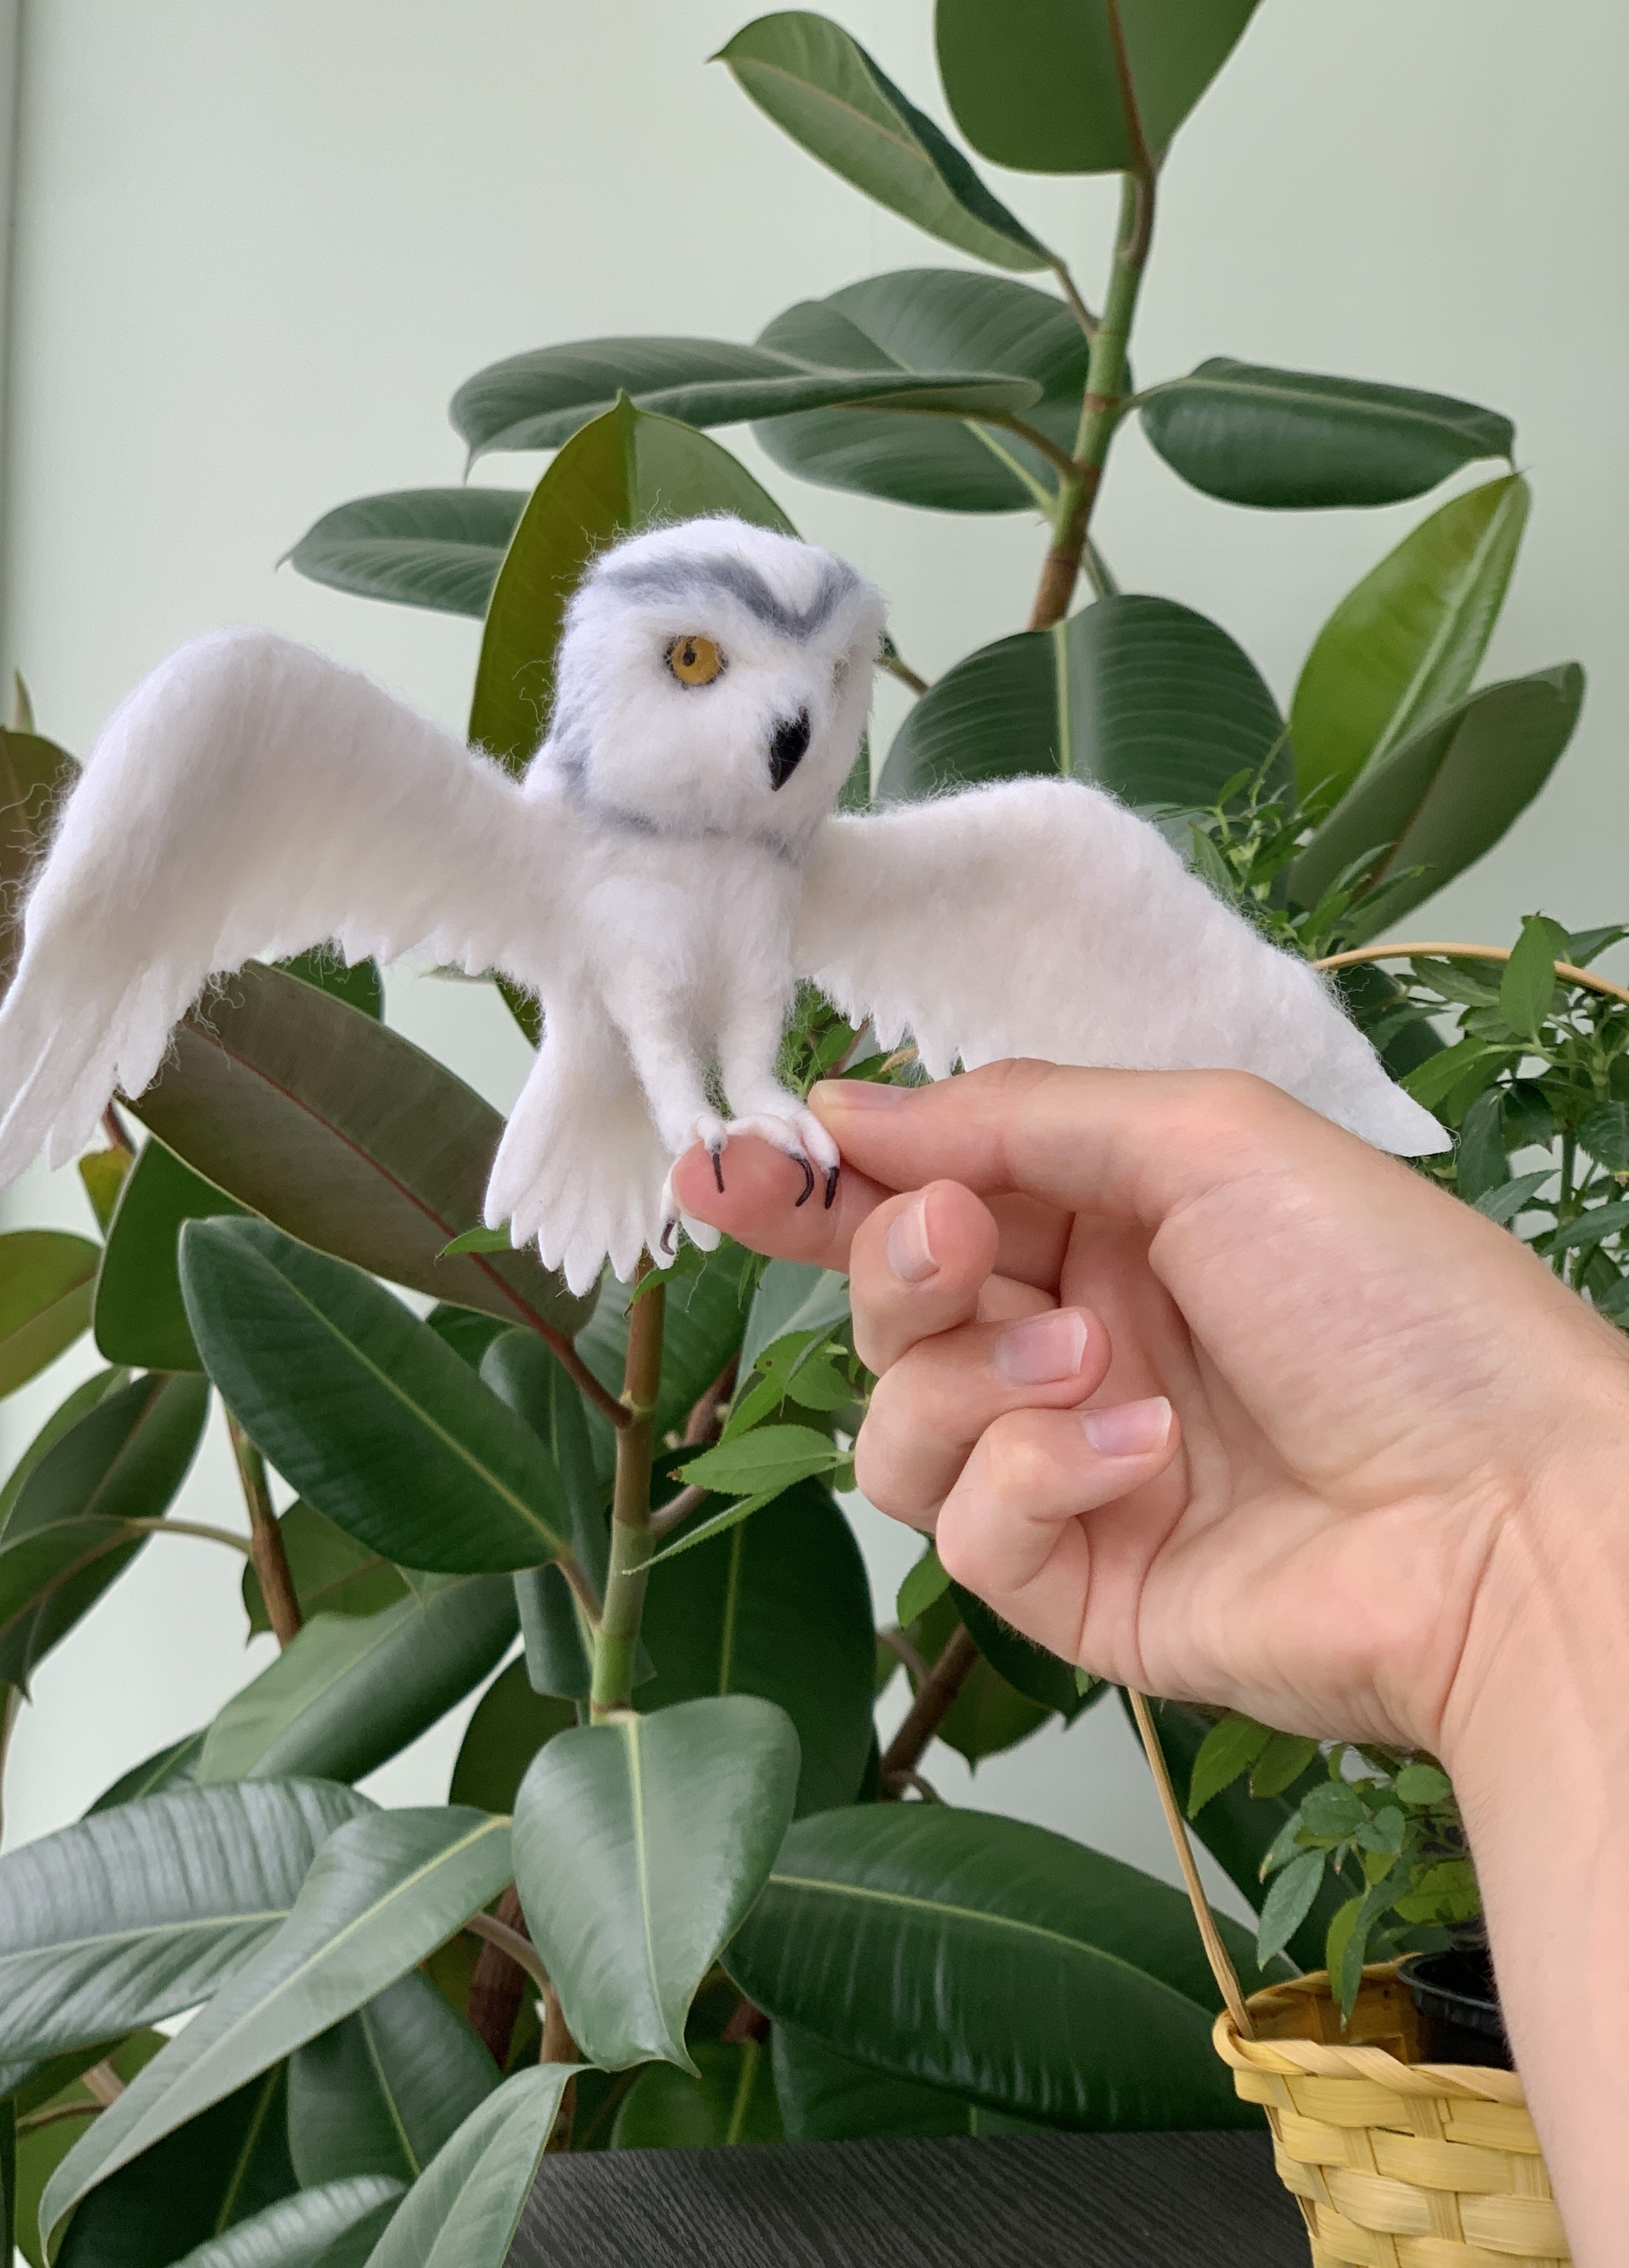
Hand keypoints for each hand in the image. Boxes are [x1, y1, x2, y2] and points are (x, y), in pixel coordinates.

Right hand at [672, 1061, 1628, 1758]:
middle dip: (898, 1266)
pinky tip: (1141, 1461)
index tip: (724, 1171)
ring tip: (1096, 1369)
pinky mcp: (1075, 1586)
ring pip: (898, 1425)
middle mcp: (1077, 1341)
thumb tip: (847, 1107)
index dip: (817, 1186)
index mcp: (1113, 1224)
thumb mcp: (1207, 1142)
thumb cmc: (1388, 1298)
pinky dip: (1035, 1483)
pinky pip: (967, 1530)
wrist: (1505, 1513)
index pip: (927, 1195)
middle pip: (889, 1306)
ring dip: (973, 1385)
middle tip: (963, 1248)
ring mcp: (1071, 1470)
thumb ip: (1015, 1117)